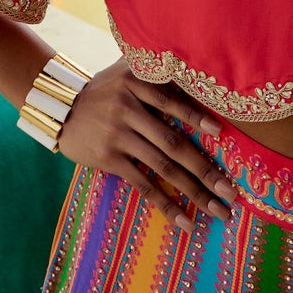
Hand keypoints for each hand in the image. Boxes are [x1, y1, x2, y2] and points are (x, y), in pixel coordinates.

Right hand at [61, 59, 236, 232]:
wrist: (61, 107)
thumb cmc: (105, 89)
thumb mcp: (126, 70)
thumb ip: (156, 71)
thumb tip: (198, 75)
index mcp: (136, 82)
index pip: (171, 100)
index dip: (195, 116)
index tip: (221, 133)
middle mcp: (128, 109)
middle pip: (173, 143)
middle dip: (205, 170)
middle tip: (231, 192)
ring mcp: (118, 136)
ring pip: (163, 168)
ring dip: (194, 191)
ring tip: (219, 210)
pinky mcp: (109, 160)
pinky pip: (143, 185)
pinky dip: (166, 204)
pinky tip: (185, 221)